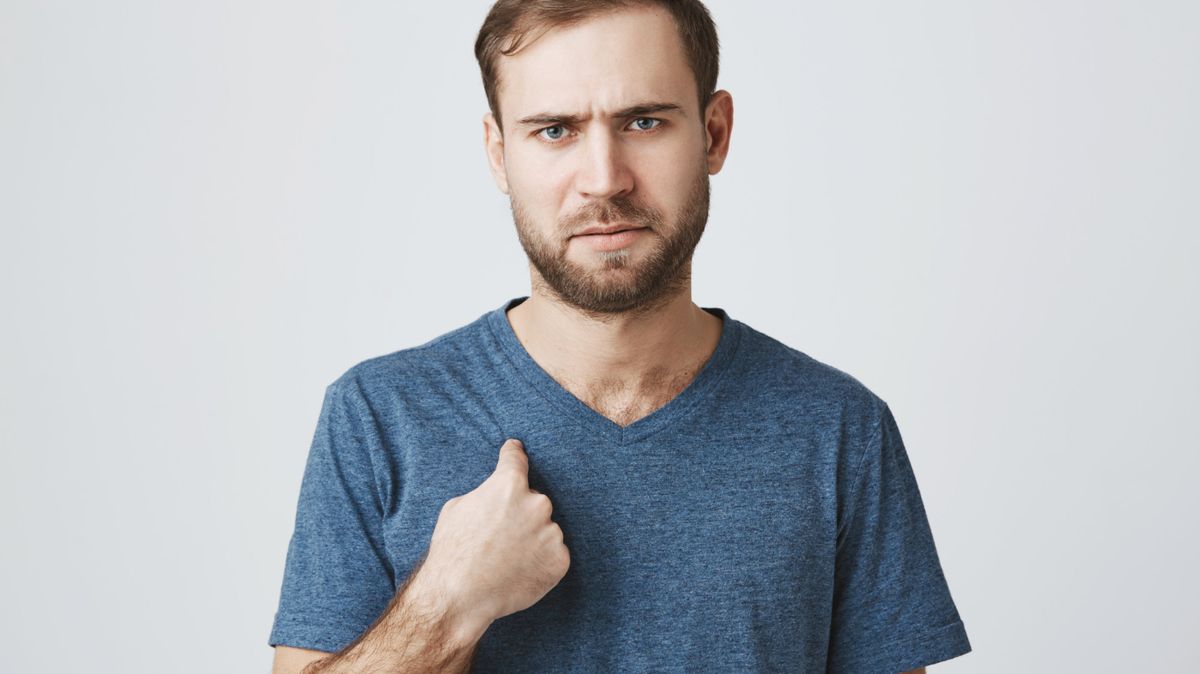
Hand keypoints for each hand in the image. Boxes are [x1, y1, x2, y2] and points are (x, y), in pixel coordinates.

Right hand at [418, 438, 570, 624]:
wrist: (459, 596)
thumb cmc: (452, 551)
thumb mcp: (457, 508)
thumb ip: (485, 494)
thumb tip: (495, 493)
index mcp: (509, 485)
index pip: (516, 459)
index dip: (514, 453)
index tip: (516, 449)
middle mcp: (537, 504)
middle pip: (533, 500)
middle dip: (521, 512)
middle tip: (499, 535)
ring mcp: (552, 532)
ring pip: (545, 528)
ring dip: (532, 537)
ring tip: (507, 558)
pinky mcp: (560, 560)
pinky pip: (553, 553)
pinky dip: (541, 560)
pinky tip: (519, 571)